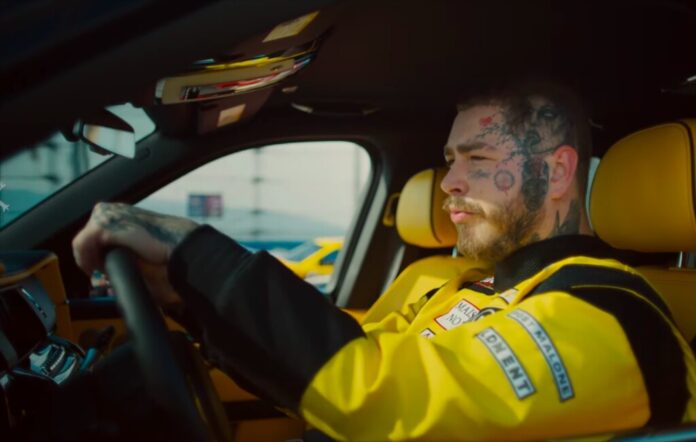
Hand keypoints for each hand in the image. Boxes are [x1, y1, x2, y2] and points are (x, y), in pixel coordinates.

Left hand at [72, 202, 198, 304]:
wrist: (175, 243)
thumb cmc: (162, 243)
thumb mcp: (136, 240)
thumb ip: (121, 242)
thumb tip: (106, 258)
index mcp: (116, 211)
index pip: (92, 233)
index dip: (93, 253)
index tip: (100, 267)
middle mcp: (108, 210)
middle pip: (85, 238)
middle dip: (90, 257)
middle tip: (100, 271)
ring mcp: (104, 216)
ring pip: (81, 243)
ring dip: (87, 259)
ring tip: (98, 271)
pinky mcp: (103, 227)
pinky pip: (81, 245)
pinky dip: (85, 259)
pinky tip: (94, 270)